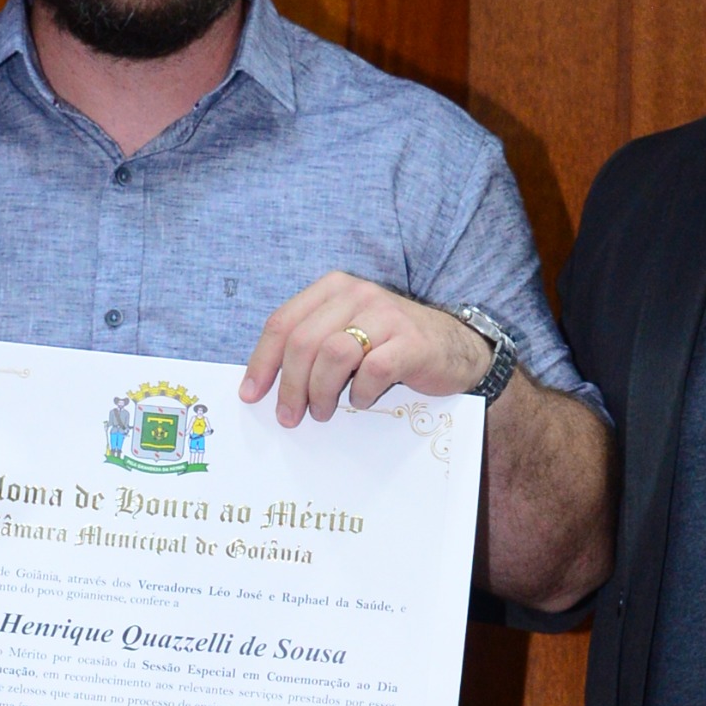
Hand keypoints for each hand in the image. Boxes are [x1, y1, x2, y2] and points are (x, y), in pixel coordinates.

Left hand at [238, 272, 491, 425]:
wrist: (454, 347)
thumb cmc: (390, 347)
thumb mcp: (345, 335)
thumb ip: (311, 348)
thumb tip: (268, 387)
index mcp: (333, 289)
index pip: (282, 323)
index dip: (262, 362)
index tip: (251, 395)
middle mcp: (357, 294)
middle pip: (303, 342)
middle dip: (289, 386)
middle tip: (289, 416)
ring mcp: (386, 315)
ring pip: (333, 354)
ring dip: (320, 392)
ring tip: (322, 412)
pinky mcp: (411, 341)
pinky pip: (372, 370)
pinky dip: (360, 393)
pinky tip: (362, 401)